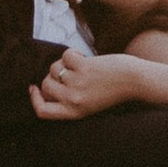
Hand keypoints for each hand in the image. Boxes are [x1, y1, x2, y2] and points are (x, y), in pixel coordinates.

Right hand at [30, 50, 161, 122]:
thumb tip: (48, 82)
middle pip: (45, 86)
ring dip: (63, 63)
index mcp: (73, 113)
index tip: (33, 88)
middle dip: (51, 76)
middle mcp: (72, 101)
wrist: (134, 81)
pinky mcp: (83, 69)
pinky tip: (84, 58)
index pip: (42, 111)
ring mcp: (77, 85)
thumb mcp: (88, 104)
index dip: (34, 99)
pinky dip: (72, 53)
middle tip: (66, 72)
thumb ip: (69, 98)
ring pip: (54, 69)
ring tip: (79, 65)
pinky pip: (65, 56)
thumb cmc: (113, 90)